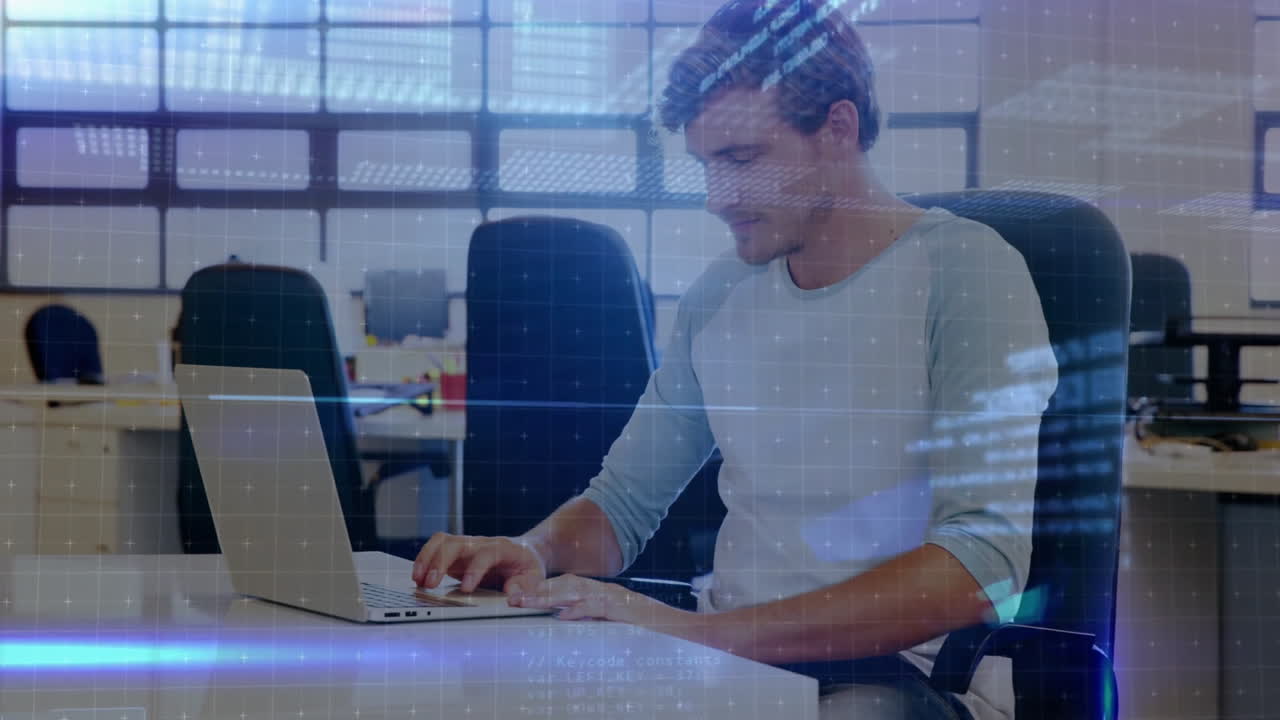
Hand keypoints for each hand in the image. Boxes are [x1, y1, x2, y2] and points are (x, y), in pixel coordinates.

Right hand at [412, 532, 545, 594]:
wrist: (525, 552)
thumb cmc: (527, 566)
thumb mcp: (534, 578)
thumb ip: (525, 586)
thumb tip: (512, 595)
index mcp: (503, 548)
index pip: (486, 553)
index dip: (475, 570)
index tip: (466, 589)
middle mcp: (481, 543)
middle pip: (457, 543)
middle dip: (440, 562)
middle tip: (430, 584)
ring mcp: (467, 546)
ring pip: (442, 541)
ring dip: (427, 559)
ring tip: (418, 581)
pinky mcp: (456, 552)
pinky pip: (436, 548)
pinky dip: (424, 560)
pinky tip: (418, 578)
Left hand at [511, 574, 684, 625]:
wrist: (682, 628)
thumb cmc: (649, 629)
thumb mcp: (614, 622)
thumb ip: (591, 617)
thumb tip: (563, 617)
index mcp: (602, 593)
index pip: (568, 586)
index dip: (543, 589)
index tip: (521, 596)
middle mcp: (607, 591)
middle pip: (566, 586)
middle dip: (538, 591)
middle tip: (513, 599)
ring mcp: (616, 598)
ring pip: (576, 592)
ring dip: (549, 597)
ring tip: (526, 602)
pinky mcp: (625, 610)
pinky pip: (599, 607)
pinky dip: (580, 610)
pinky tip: (563, 614)